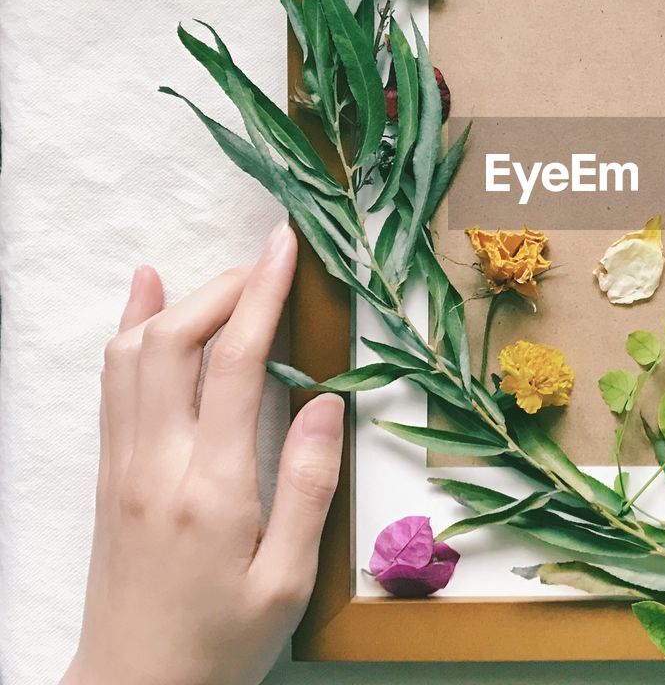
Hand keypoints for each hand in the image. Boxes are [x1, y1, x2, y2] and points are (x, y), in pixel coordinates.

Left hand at [63, 224, 344, 684]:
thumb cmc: (221, 644)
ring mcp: (123, 465)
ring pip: (133, 354)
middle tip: (269, 261)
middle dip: (223, 287)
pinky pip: (112, 383)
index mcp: (213, 487)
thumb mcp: (288, 581)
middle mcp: (157, 463)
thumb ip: (310, 486)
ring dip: (178, 301)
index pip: (237, 364)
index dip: (261, 295)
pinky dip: (129, 329)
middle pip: (175, 341)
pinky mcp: (108, 474)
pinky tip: (145, 296)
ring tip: (222, 272)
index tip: (284, 247)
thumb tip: (327, 401)